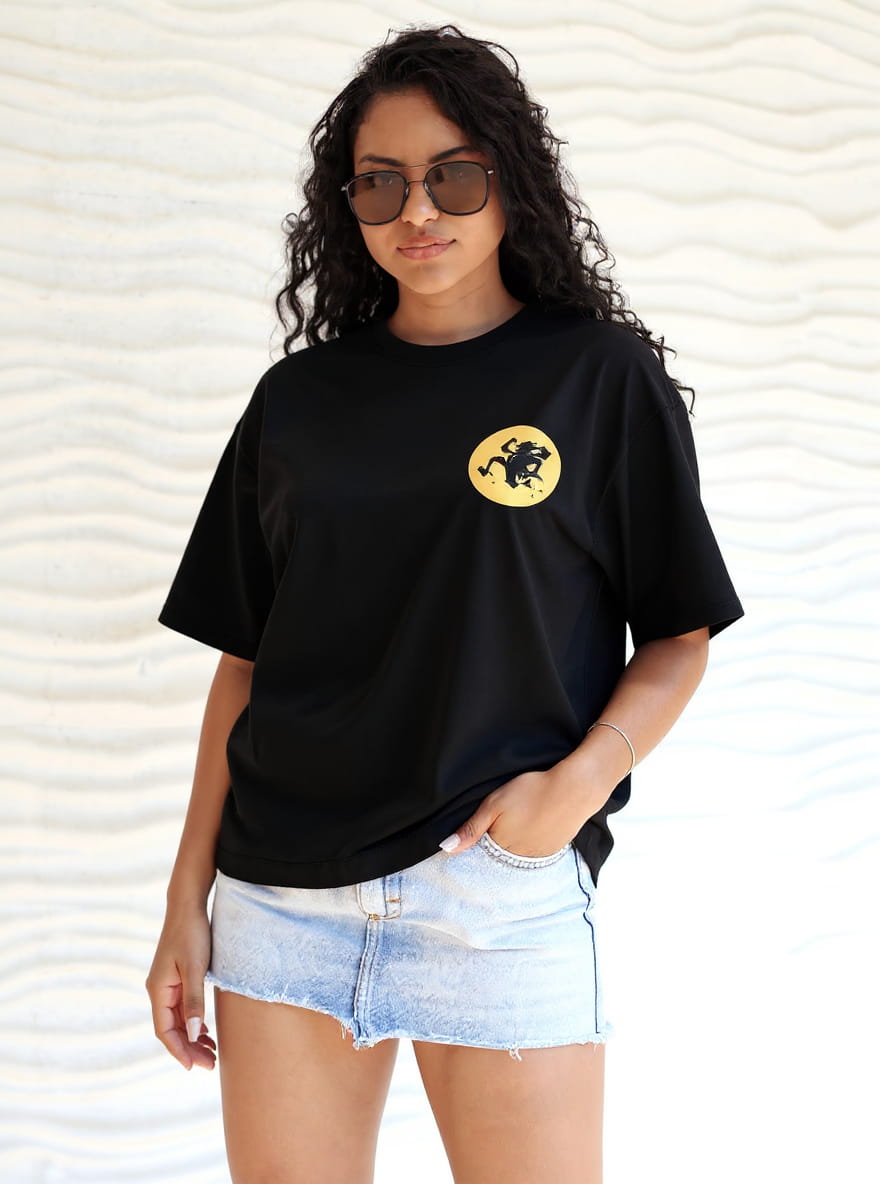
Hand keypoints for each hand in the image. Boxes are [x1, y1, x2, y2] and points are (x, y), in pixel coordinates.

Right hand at [145, 905, 216, 1070]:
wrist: (188, 906)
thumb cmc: (192, 934)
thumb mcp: (195, 969)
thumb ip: (194, 1001)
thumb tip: (195, 1034)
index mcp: (158, 990)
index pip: (165, 1031)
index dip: (179, 1051)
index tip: (195, 1067)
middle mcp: (159, 991)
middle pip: (172, 1029)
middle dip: (190, 1048)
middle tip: (212, 1064)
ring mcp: (167, 985)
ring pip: (178, 1020)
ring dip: (193, 1037)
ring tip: (212, 1052)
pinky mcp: (177, 978)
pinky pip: (183, 1008)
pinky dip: (194, 1022)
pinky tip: (206, 1030)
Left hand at [438, 767, 601, 856]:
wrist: (573, 788)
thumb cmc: (531, 791)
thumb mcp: (494, 804)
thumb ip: (471, 828)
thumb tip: (446, 849)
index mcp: (500, 846)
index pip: (480, 854)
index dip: (477, 842)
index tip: (479, 830)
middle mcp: (518, 857)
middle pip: (498, 857)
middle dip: (494, 845)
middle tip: (503, 822)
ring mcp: (537, 855)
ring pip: (516, 856)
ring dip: (512, 845)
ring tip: (518, 823)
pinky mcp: (552, 850)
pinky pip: (534, 853)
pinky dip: (529, 843)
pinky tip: (532, 827)